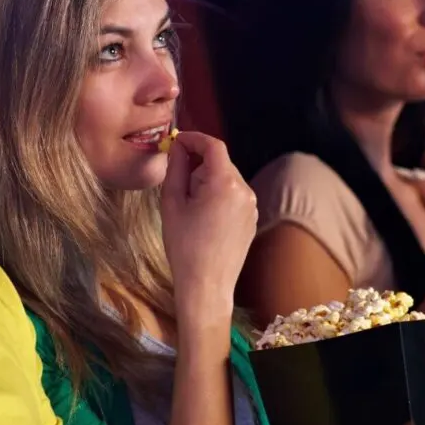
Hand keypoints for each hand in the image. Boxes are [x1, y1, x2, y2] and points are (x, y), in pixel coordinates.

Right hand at [160, 132, 257, 328]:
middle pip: (220, 162)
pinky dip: (219, 195)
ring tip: (190, 204)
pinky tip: (204, 217)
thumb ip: (176, 168)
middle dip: (199, 164)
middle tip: (177, 180)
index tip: (177, 142)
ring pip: (227, 179)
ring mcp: (252, 204)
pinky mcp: (252, 218)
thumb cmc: (184, 246)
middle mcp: (245, 189)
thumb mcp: (172, 203)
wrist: (206, 285)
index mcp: (225, 183)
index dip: (194, 139)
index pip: (214, 145)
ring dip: (209, 180)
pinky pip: (234, 195)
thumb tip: (178, 146)